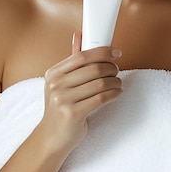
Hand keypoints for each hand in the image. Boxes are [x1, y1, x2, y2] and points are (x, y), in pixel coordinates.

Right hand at [39, 31, 121, 153]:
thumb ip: (73, 61)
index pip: (82, 56)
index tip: (116, 52)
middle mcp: (55, 85)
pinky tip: (117, 93)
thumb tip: (79, 34)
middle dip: (111, 68)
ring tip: (118, 84)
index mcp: (53, 74)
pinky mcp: (73, 114)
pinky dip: (114, 94)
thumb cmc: (61, 107)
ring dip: (115, 82)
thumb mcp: (62, 83)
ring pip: (100, 84)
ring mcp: (62, 100)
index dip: (102, 52)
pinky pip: (101, 99)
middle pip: (93, 69)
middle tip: (117, 71)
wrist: (52, 137)